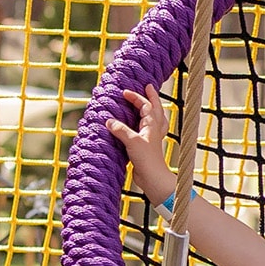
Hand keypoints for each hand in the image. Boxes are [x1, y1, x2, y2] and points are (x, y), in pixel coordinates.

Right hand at [106, 84, 177, 199]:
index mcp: (152, 125)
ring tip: (149, 104)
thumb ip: (120, 130)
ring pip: (155, 119)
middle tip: (147, 87)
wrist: (153, 178)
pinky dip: (144, 125)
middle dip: (151, 97)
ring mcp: (151, 138)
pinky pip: (147, 130)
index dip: (136, 97)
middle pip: (155, 109)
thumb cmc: (147, 159)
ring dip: (152, 110)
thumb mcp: (132, 142)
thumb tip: (109, 121)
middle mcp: (154, 129)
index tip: (125, 92)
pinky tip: (139, 127)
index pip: (146, 105)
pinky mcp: (147, 147)